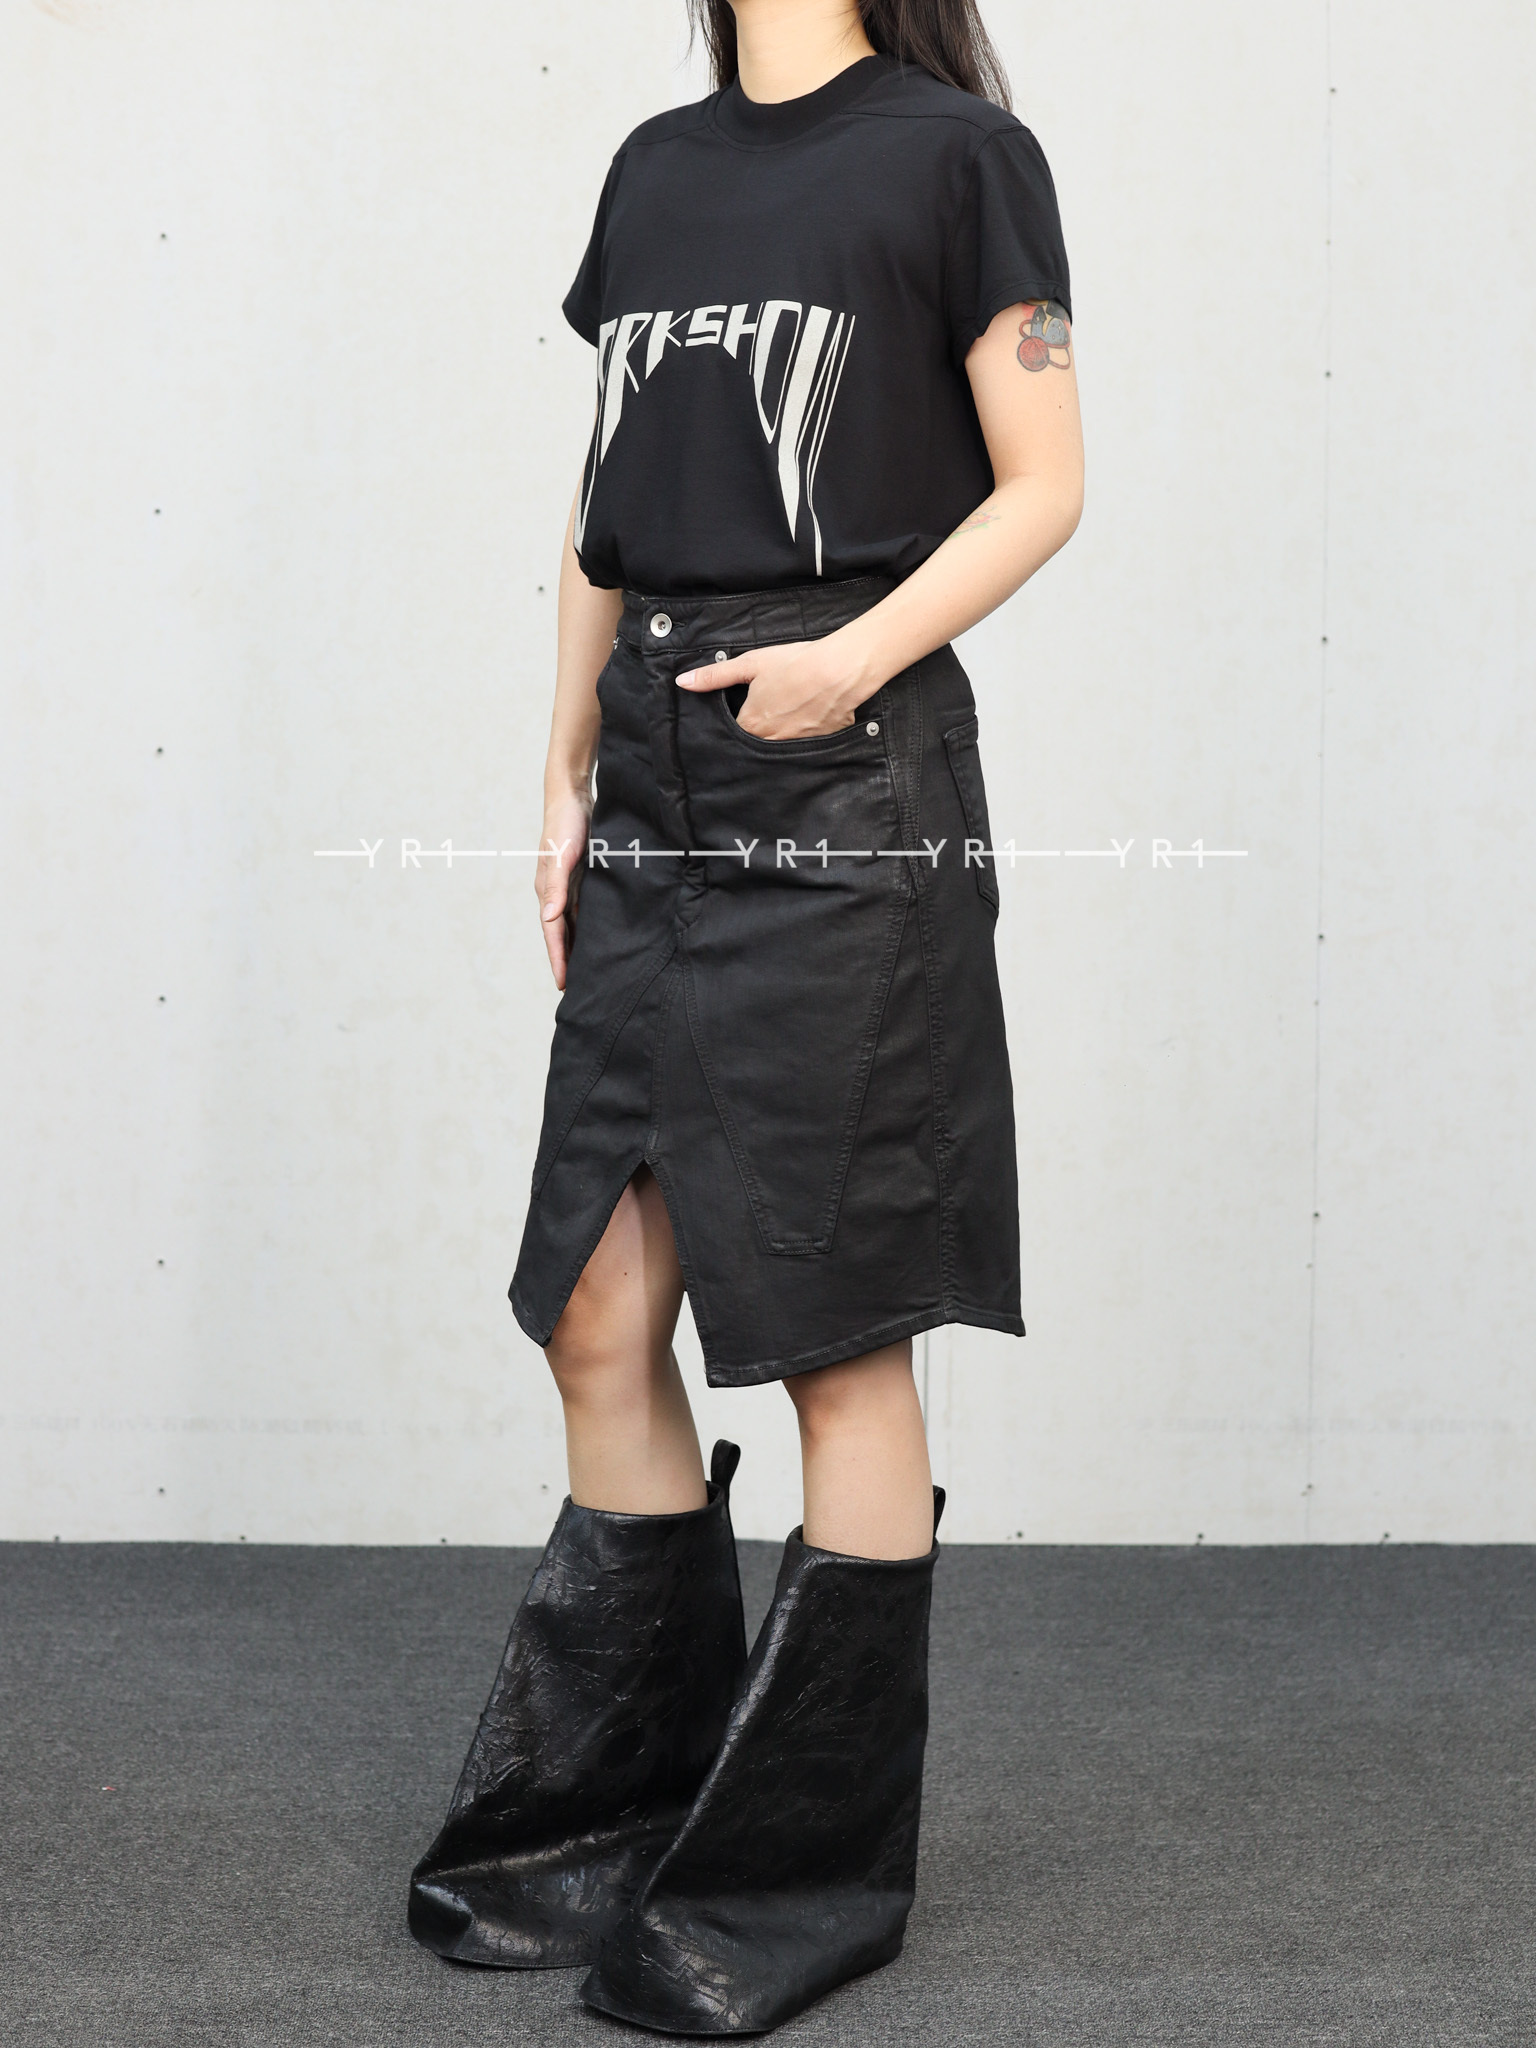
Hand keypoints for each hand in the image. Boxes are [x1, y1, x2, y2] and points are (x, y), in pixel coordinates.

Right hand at [536, 787, 591, 989]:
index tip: (563, 984)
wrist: (573, 796)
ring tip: (588, 970)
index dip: (558, 959)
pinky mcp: (581, 878)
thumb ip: (555, 885)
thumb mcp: (562, 854)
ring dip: (577, 946)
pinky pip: (583, 910)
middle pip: (561, 934)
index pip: (552, 933)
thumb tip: (549, 918)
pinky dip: (588, 927)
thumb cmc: (566, 823)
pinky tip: (598, 937)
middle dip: (565, 960)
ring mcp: (568, 886)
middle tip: (577, 988)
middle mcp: (555, 893)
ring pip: (573, 924)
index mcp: (547, 890)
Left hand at [675, 631, 874, 739]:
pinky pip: (809, 745)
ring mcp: (798, 747)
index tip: (751, 703)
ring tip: (794, 707)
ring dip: (785, 730)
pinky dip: (809, 731)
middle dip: (763, 727)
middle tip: (776, 703)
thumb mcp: (750, 664)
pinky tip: (814, 713)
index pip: (737, 731)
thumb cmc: (795, 664)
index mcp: (752, 725)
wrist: (840, 670)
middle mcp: (772, 742)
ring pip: (783, 744)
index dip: (742, 716)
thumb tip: (683, 683)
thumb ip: (715, 677)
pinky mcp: (822, 745)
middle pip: (759, 741)